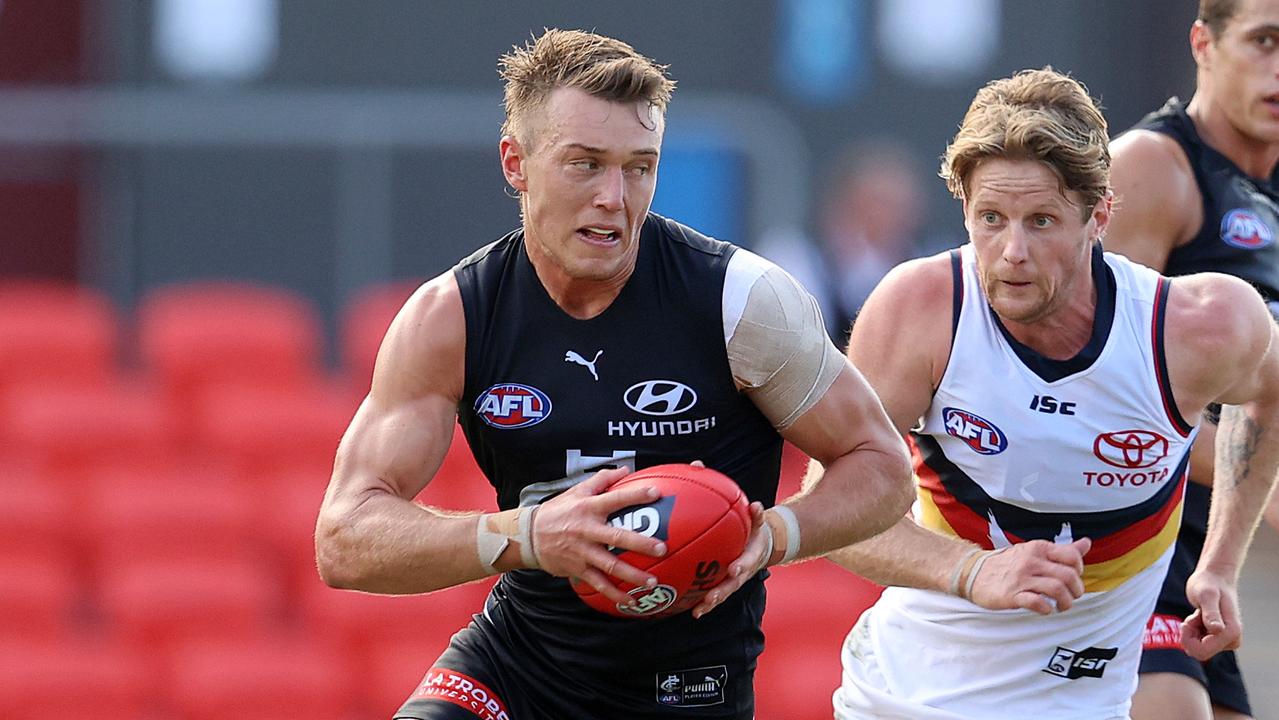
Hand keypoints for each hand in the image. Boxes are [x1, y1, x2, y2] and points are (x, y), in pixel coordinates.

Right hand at [531, 467, 667, 606]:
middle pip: (617, 537)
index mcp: (588, 508)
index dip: (635, 495)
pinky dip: (615, 594)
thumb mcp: (576, 491)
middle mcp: (586, 530)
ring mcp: (582, 552)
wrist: (529, 536)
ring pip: (610, 566)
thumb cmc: (558, 511)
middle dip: (640, 543)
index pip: (614, 499)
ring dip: (632, 575)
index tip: (656, 493)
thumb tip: (626, 470)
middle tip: (661, 548)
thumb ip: (602, 480)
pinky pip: (599, 584)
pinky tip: (632, 601)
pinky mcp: (578, 569)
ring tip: (652, 581)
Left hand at [690, 501, 767, 618]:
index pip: (747, 562)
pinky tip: (693, 611)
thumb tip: (755, 505)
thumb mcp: (758, 524)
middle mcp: (743, 572)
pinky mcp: (724, 584)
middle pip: (733, 585)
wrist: (761, 547)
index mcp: (751, 557)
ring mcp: (734, 581)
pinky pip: (714, 595)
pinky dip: (704, 604)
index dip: (741, 566)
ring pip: (723, 594)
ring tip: (699, 610)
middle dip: (722, 591)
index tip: (733, 570)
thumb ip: (756, 516)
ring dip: (711, 603)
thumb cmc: (755, 534)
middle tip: (711, 597)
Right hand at [968, 538, 1090, 613]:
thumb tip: (1087, 543)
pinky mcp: (1011, 595)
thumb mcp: (1034, 551)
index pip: (1072, 556)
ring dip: (1065, 602)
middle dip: (1076, 591)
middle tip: (1071, 597)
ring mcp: (1021, 578)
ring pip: (1057, 589)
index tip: (1074, 579)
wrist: (972, 572)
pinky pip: (1037, 602)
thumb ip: (1062, 550)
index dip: (1080, 570)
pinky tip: (1045, 610)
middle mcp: (1031, 561)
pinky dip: (1047, 609)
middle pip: (1068, 576)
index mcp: (1038, 548)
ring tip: (1061, 607)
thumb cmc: (1007, 563)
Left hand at [1182, 569, 1241, 660]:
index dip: (1187, 638)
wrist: (1214, 577)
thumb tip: (1218, 630)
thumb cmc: (1208, 583)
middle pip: (1199, 653)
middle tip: (1193, 616)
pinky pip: (1199, 643)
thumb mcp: (1206, 595)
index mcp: (1231, 632)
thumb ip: (1210, 613)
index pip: (1201, 652)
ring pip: (1198, 648)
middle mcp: (1232, 639)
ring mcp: (1227, 640)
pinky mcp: (1220, 638)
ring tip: (1198, 614)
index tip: (1188, 621)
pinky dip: (1194, 630)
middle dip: (1189, 635)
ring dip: (1191, 631)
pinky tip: (1199, 617)